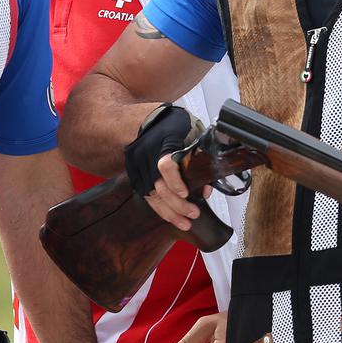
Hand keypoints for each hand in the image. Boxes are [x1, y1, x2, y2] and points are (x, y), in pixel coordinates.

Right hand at [123, 105, 206, 231]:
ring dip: (169, 212)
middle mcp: (148, 155)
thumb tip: (206, 189)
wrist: (148, 119)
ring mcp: (139, 166)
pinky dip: (159, 208)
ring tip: (185, 223)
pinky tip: (170, 217)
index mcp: (165, 141)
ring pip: (152, 194)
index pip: (165, 164)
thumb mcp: (192, 132)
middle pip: (159, 185)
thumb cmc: (175, 125)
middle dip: (177, 205)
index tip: (185, 193)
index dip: (175, 181)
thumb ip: (200, 158)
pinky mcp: (135, 174)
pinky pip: (146, 195)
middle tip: (193, 213)